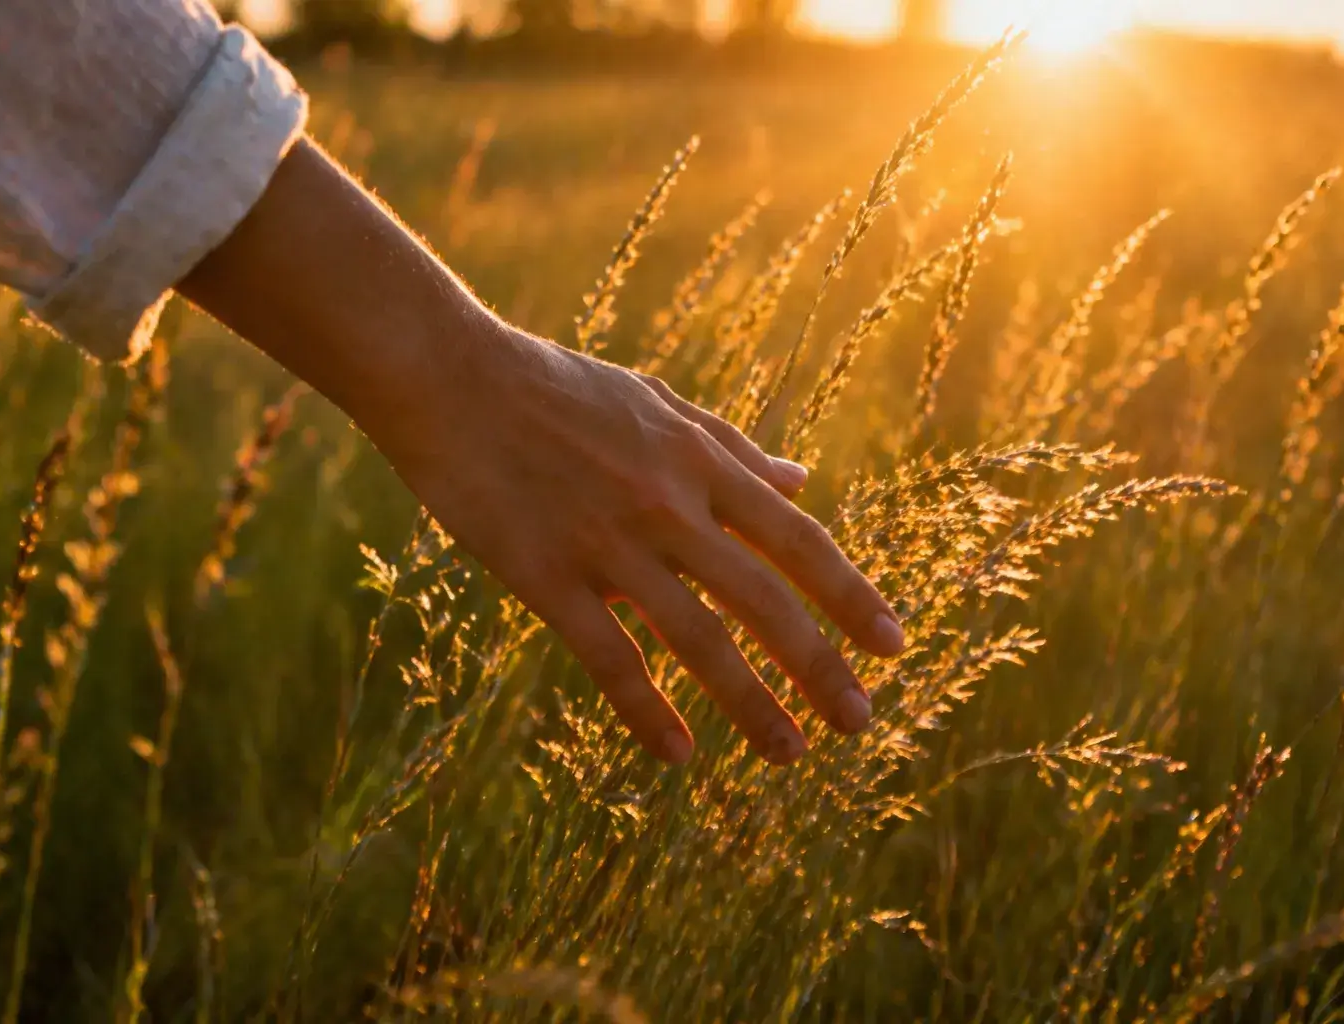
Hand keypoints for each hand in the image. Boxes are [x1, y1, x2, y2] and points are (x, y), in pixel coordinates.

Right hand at [357, 323, 903, 763]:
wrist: (450, 376)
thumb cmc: (557, 389)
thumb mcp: (658, 404)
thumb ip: (731, 447)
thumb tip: (803, 480)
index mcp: (699, 462)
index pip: (798, 542)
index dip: (852, 597)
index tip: (894, 645)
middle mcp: (668, 505)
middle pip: (765, 600)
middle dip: (821, 667)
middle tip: (860, 723)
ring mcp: (606, 543)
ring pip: (698, 639)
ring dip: (751, 704)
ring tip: (790, 753)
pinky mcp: (543, 575)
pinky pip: (608, 657)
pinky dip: (647, 711)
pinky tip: (678, 755)